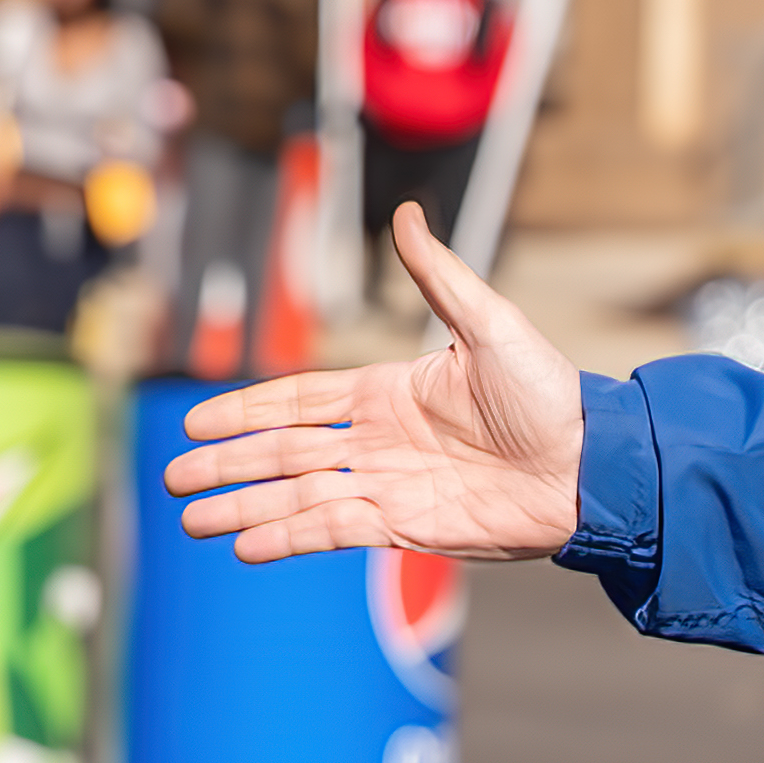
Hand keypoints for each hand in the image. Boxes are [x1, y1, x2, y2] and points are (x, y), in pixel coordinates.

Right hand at [161, 204, 585, 562]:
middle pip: (282, 452)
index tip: (195, 424)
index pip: (297, 401)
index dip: (244, 411)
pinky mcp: (407, 526)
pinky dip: (291, 538)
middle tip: (173, 480)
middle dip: (227, 465)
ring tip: (193, 521)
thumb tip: (408, 215)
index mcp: (386, 393)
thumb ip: (439, 278)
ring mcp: (388, 486)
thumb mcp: (491, 326)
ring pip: (297, 496)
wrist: (589, 465)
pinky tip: (250, 547)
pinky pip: (335, 531)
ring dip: (245, 508)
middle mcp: (377, 442)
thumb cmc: (550, 395)